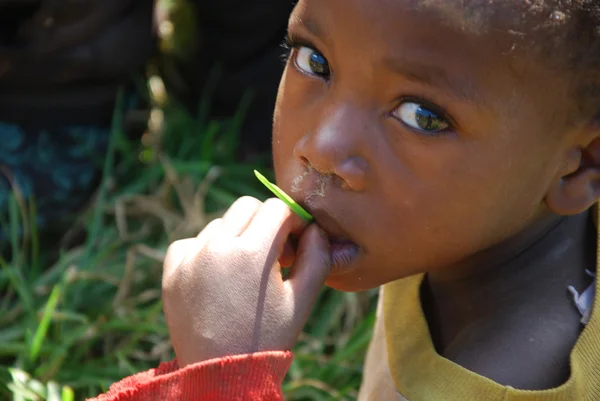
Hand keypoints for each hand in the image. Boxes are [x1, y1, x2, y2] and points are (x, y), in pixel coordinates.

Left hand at [162, 197, 330, 366]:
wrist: (222, 376)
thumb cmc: (268, 339)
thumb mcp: (302, 301)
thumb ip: (317, 257)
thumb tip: (315, 229)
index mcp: (252, 253)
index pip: (277, 208)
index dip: (293, 221)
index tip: (296, 243)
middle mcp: (216, 247)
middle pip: (247, 207)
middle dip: (265, 222)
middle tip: (273, 254)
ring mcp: (189, 258)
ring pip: (220, 224)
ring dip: (237, 237)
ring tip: (244, 271)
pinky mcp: (171, 272)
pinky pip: (191, 242)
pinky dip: (206, 250)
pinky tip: (217, 275)